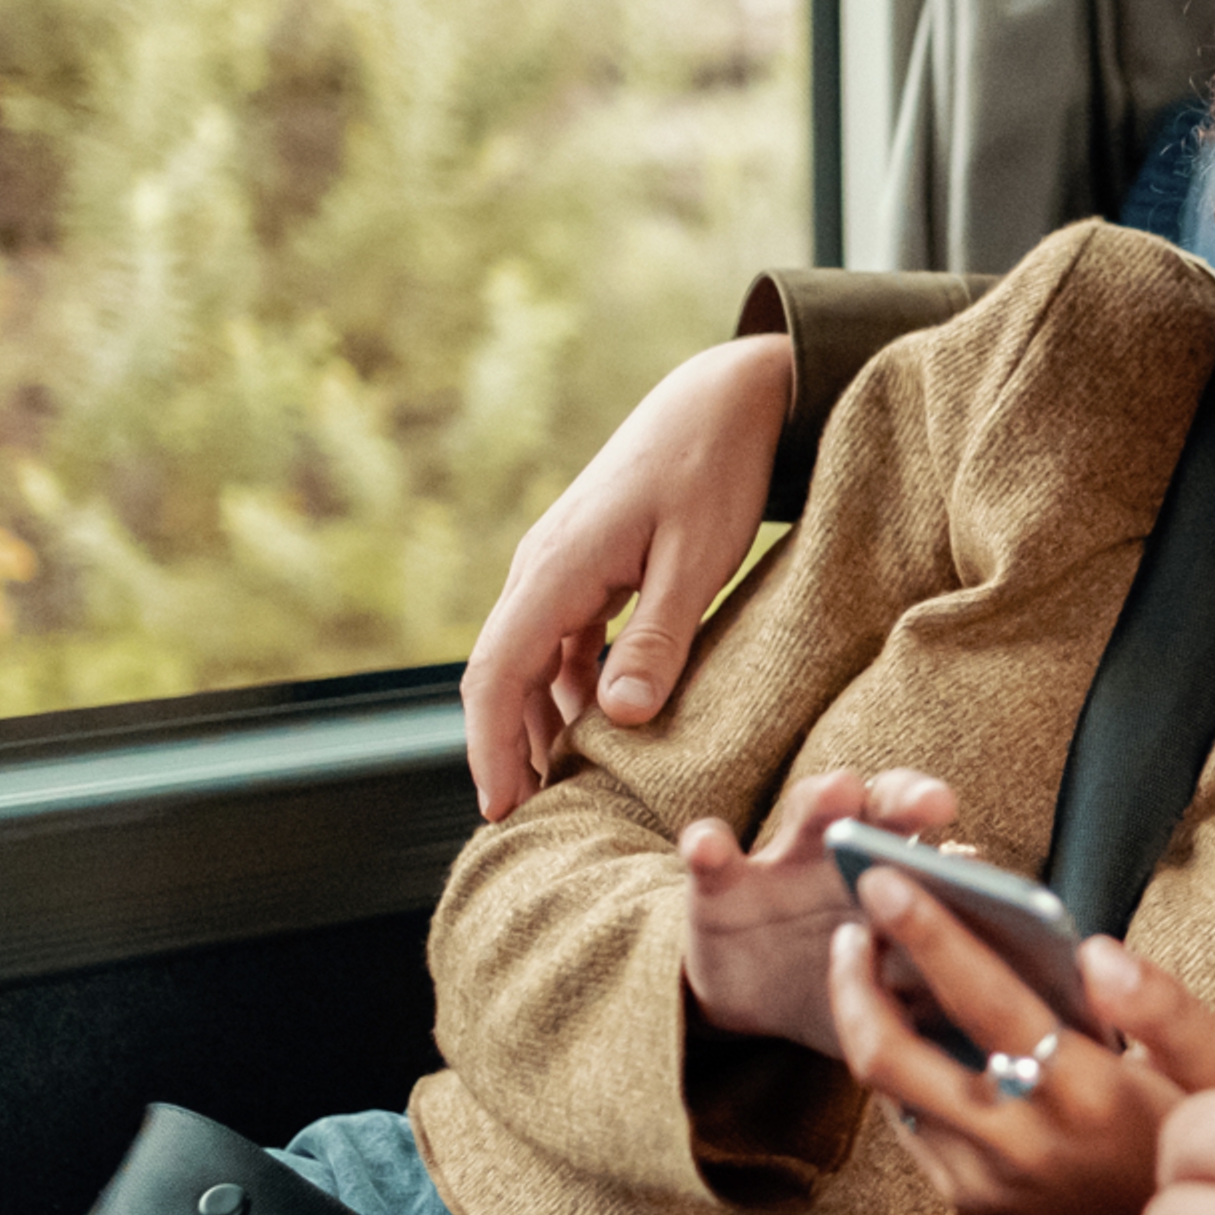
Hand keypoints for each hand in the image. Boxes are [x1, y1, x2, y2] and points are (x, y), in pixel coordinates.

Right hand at [463, 331, 795, 818]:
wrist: (723, 396)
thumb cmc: (715, 468)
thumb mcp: (698, 558)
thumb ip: (659, 637)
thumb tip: (619, 718)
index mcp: (557, 566)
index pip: (496, 673)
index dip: (490, 746)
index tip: (500, 807)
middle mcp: (542, 566)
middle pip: (500, 673)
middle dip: (505, 748)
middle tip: (530, 818)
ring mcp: (560, 565)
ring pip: (530, 660)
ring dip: (539, 722)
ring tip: (564, 788)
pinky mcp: (587, 565)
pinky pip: (561, 641)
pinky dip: (570, 689)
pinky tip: (600, 727)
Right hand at [682, 767, 956, 1058]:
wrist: (760, 996)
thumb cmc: (851, 982)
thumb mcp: (898, 993)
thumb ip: (944, 987)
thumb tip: (1015, 1011)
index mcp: (902, 878)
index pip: (942, 852)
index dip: (956, 854)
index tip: (973, 860)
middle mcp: (851, 855)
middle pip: (883, 809)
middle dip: (907, 798)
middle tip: (934, 803)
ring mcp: (783, 862)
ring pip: (807, 813)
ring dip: (824, 799)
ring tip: (841, 794)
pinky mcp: (720, 886)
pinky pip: (712, 857)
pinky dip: (709, 846)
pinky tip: (710, 844)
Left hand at [830, 906, 1214, 1214]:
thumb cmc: (1194, 1147)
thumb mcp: (1209, 1074)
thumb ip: (1161, 1007)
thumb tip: (1096, 951)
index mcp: (1091, 1093)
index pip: (988, 1003)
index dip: (930, 936)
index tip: (887, 880)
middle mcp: (1027, 1141)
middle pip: (895, 1057)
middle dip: (855, 979)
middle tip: (852, 922)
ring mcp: (988, 1180)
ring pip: (888, 1093)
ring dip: (864, 1020)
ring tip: (866, 964)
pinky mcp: (969, 1204)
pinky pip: (909, 1126)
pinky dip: (898, 1070)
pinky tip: (908, 1029)